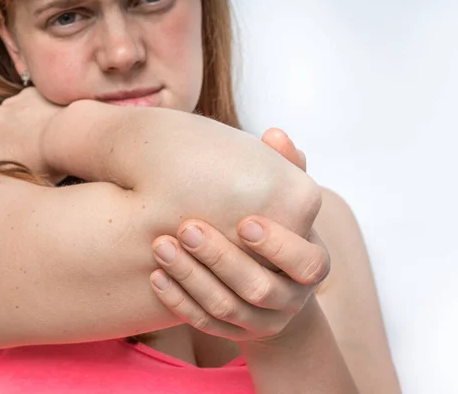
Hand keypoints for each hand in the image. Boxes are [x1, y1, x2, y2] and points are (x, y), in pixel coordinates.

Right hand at [0, 87, 62, 181]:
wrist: (67, 139)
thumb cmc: (45, 166)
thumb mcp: (17, 183)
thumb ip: (3, 174)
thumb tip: (9, 175)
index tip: (14, 167)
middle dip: (8, 142)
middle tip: (32, 154)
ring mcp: (6, 104)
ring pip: (11, 118)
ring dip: (23, 127)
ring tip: (45, 141)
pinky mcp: (26, 94)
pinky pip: (30, 105)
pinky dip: (38, 114)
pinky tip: (52, 127)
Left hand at [149, 130, 327, 341]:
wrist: (273, 290)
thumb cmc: (277, 234)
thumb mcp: (288, 206)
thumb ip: (285, 171)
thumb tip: (275, 134)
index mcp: (312, 268)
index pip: (306, 264)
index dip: (277, 245)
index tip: (244, 220)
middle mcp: (290, 300)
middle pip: (258, 289)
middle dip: (220, 258)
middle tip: (186, 227)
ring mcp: (261, 322)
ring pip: (225, 309)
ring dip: (191, 278)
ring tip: (161, 246)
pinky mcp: (233, 334)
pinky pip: (204, 323)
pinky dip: (178, 300)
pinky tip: (156, 276)